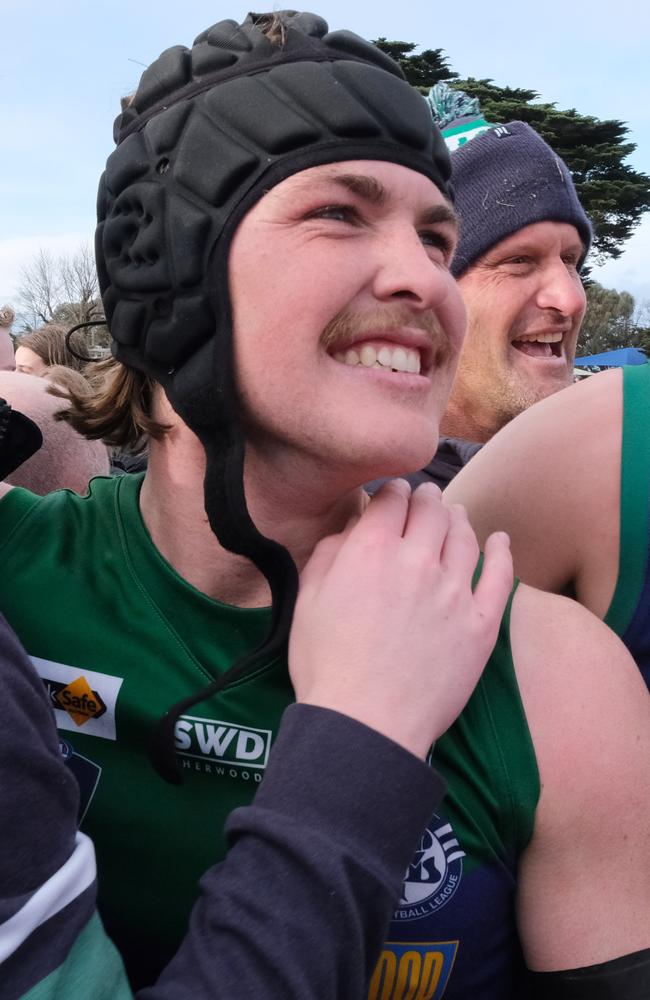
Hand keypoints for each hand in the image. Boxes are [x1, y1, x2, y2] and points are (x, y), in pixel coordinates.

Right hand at [288, 480, 512, 757]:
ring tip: (455, 515)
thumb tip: (351, 530)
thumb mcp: (306, 601)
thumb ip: (328, 554)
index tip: (392, 495)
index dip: (392, 491)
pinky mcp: (481, 624)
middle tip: (425, 499)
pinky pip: (501, 576)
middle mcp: (417, 561)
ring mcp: (455, 592)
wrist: (366, 725)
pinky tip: (501, 540)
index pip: (391, 498)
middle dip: (426, 498)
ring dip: (458, 518)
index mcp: (371, 550)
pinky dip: (502, 552)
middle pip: (432, 510)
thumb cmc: (326, 667)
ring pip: (465, 536)